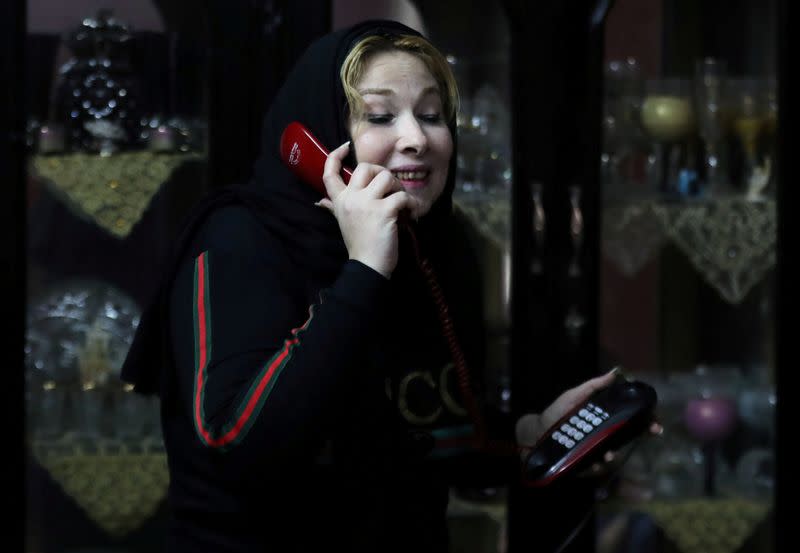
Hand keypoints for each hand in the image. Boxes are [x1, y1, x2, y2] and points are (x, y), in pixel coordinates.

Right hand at [317, 141, 419, 277]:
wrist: (367, 266)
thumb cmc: (358, 244)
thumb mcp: (342, 222)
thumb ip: (333, 207)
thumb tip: (320, 201)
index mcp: (339, 200)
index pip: (329, 172)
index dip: (335, 155)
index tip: (345, 146)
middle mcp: (350, 198)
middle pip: (364, 167)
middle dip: (381, 172)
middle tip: (389, 187)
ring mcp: (367, 203)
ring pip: (386, 177)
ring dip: (398, 187)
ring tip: (401, 201)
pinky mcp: (384, 211)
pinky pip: (402, 196)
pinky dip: (412, 204)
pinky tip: (411, 212)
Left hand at [516, 369, 662, 472]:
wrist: (537, 432)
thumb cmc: (556, 412)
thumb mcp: (574, 395)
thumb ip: (594, 386)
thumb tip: (614, 372)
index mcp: (603, 418)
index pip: (629, 419)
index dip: (645, 420)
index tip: (656, 422)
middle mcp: (603, 434)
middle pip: (628, 436)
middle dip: (642, 434)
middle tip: (651, 432)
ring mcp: (595, 449)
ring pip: (613, 453)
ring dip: (614, 454)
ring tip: (608, 454)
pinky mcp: (584, 463)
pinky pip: (595, 467)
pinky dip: (596, 466)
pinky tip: (594, 462)